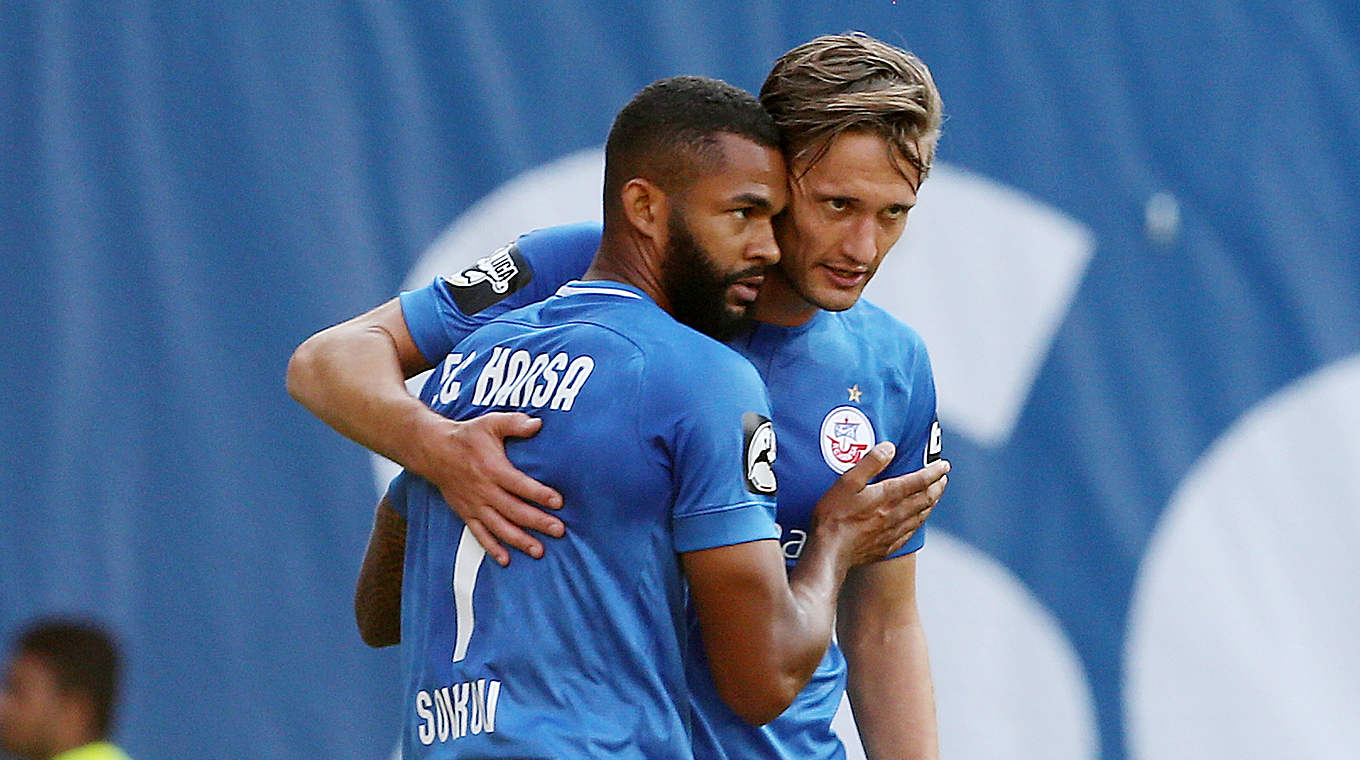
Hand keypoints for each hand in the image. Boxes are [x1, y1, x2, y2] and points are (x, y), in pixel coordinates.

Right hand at [411, 411, 564, 565]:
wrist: (433, 450)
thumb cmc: (467, 436)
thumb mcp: (490, 423)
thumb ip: (515, 423)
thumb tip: (538, 423)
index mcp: (493, 468)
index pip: (519, 484)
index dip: (539, 493)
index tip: (558, 502)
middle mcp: (484, 490)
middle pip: (514, 510)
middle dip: (537, 521)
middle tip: (559, 530)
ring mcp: (474, 504)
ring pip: (499, 527)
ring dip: (519, 540)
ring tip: (539, 551)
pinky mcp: (466, 513)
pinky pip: (479, 534)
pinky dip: (491, 548)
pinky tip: (505, 560)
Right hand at [811, 443, 949, 567]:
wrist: (829, 552)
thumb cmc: (834, 516)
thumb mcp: (847, 482)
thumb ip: (870, 463)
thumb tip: (889, 448)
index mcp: (887, 496)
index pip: (918, 481)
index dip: (933, 472)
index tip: (943, 465)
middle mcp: (895, 514)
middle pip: (924, 499)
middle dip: (937, 486)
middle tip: (943, 478)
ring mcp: (892, 533)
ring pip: (920, 516)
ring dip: (931, 503)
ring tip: (935, 495)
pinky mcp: (887, 547)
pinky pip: (911, 533)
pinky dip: (919, 522)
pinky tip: (918, 521)